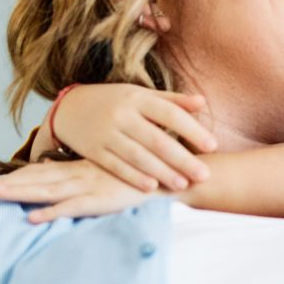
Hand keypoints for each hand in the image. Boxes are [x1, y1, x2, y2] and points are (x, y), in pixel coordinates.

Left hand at [0, 158, 152, 222]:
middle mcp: (77, 175)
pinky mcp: (100, 200)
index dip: (11, 178)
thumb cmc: (135, 173)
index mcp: (77, 169)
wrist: (166, 172)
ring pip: (46, 191)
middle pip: (33, 180)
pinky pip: (71, 207)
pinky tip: (32, 218)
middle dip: (4, 185)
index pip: (37, 173)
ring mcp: (87, 186)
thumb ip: (75, 171)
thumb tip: (48, 172)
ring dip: (18, 194)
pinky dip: (51, 212)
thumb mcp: (103, 170)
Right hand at [38, 84, 217, 191]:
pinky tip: (152, 187)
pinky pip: (116, 165)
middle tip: (204, 174)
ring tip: (183, 184)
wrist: (71, 107)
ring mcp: (107, 133)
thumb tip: (203, 102)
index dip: (192, 130)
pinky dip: (133, 177)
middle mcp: (123, 115)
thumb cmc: (118, 102)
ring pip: (138, 155)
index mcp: (139, 99)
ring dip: (162, 172)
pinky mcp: (93, 150)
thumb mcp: (142, 96)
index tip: (212, 145)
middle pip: (156, 139)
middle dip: (182, 159)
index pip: (170, 114)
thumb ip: (173, 101)